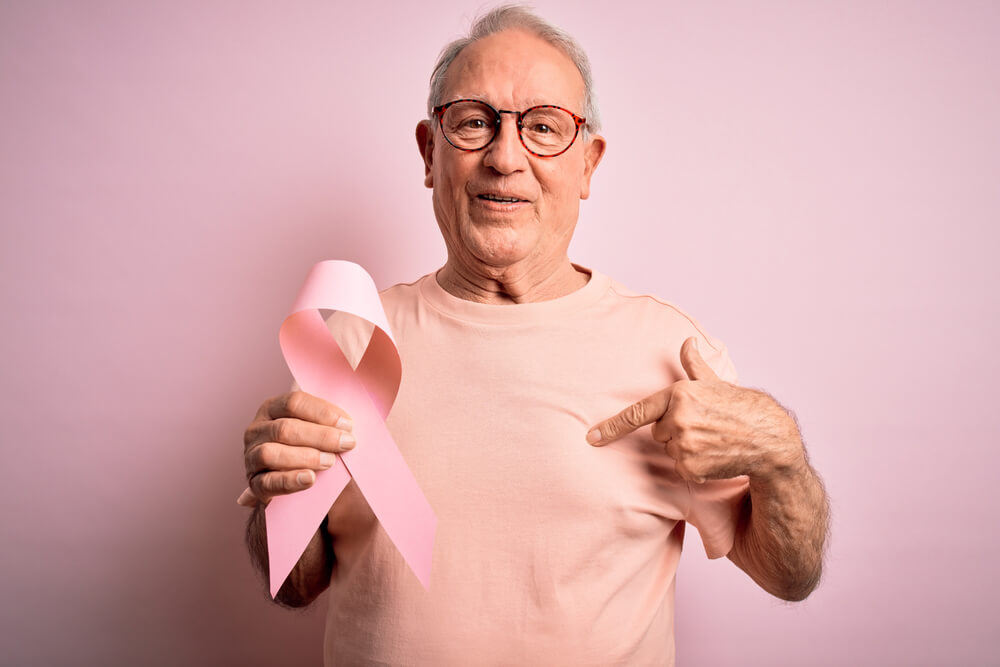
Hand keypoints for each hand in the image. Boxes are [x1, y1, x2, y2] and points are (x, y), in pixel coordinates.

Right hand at [237, 391, 354, 506]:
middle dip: (320, 436)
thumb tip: (347, 420)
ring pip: (271, 453)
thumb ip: (326, 420)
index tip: (348, 425)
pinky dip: (290, 480)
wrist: (292, 482)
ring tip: (330, 461)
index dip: (322, 412)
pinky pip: (267, 483)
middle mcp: (256, 430)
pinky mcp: (254, 484)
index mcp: (271, 408)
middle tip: (347, 443)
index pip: (293, 402)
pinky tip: (310, 479)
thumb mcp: (315, 427)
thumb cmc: (309, 446)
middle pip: (285, 428)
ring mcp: (251, 457)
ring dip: (305, 457)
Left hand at [587, 337, 805, 483]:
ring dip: (686, 449)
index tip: (591, 438)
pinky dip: (695, 466)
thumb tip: (687, 341)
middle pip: (658, 432)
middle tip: (704, 426)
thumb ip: (694, 365)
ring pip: (670, 450)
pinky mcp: (691, 467)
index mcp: (679, 393)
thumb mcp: (716, 383)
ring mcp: (684, 443)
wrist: (769, 437)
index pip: (638, 413)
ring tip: (712, 440)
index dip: (611, 427)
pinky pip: (681, 469)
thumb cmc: (741, 407)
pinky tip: (714, 456)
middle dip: (675, 430)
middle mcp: (678, 417)